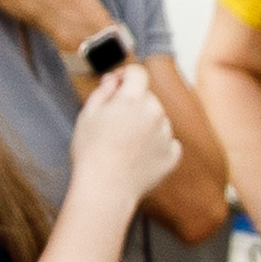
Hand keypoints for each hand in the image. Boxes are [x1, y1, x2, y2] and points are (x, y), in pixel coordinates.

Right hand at [66, 62, 178, 217]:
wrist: (105, 188)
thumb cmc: (91, 152)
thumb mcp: (88, 114)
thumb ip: (103, 91)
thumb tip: (114, 80)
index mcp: (134, 99)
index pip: (138, 73)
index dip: (125, 76)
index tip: (117, 85)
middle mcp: (156, 113)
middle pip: (147, 98)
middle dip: (133, 104)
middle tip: (113, 123)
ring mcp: (167, 135)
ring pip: (158, 120)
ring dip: (145, 125)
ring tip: (124, 144)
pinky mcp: (172, 155)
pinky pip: (167, 143)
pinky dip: (156, 146)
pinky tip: (138, 155)